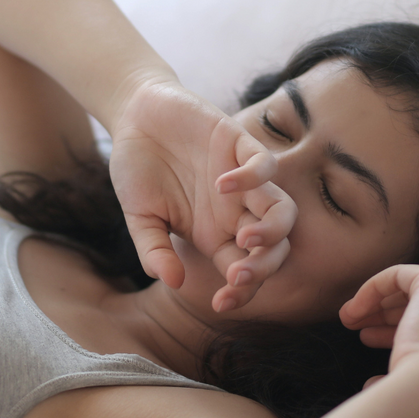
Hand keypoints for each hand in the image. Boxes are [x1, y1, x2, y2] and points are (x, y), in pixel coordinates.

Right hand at [109, 79, 296, 311]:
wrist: (135, 115)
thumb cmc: (138, 169)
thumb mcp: (138, 216)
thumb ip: (154, 250)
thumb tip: (173, 281)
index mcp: (214, 234)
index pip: (242, 270)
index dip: (242, 292)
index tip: (222, 302)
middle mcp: (236, 211)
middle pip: (273, 248)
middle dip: (263, 268)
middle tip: (238, 274)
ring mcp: (243, 179)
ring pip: (283, 210)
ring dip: (273, 231)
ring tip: (246, 239)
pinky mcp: (241, 143)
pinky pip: (265, 166)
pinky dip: (252, 178)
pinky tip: (222, 184)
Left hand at [338, 265, 418, 390]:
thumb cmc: (417, 397)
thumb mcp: (405, 387)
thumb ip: (394, 379)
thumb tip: (372, 384)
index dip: (391, 331)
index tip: (364, 339)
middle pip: (417, 309)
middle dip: (381, 315)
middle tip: (353, 326)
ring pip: (408, 290)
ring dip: (374, 301)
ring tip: (346, 318)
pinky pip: (401, 275)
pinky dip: (375, 287)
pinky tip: (355, 308)